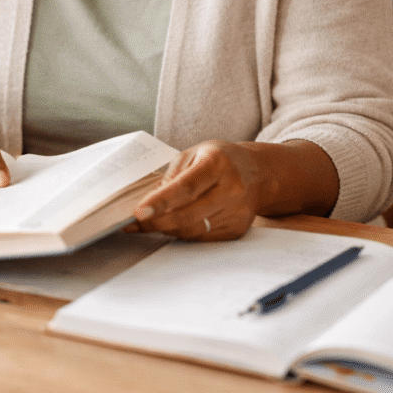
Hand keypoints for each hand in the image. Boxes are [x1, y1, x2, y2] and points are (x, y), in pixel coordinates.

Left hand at [127, 141, 263, 240]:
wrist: (256, 174)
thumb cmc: (218, 160)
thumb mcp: (192, 155)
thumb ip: (171, 177)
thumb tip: (148, 203)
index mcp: (218, 163)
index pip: (186, 187)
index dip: (161, 202)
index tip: (139, 212)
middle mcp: (232, 188)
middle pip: (189, 214)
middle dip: (157, 222)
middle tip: (135, 222)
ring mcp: (237, 212)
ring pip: (193, 230)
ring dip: (167, 229)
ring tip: (149, 223)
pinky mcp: (237, 229)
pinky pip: (202, 237)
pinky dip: (182, 233)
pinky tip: (170, 225)